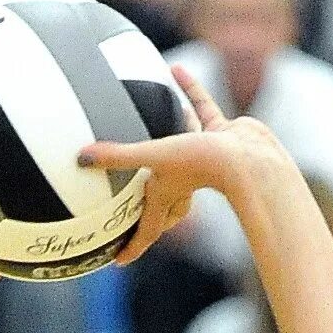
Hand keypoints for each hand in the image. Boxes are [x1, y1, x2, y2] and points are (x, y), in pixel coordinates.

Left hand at [78, 65, 273, 267]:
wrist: (252, 158)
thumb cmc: (204, 164)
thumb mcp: (155, 157)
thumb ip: (119, 157)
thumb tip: (81, 158)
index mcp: (168, 196)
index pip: (146, 229)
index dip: (131, 246)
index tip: (118, 262)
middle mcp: (184, 181)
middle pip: (163, 198)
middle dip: (148, 206)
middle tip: (131, 207)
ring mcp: (204, 157)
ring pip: (180, 148)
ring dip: (166, 138)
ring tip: (152, 126)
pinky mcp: (221, 134)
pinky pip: (200, 108)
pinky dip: (188, 90)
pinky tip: (176, 69)